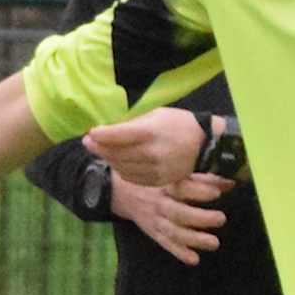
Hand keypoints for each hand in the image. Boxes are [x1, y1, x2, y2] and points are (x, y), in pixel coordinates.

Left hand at [85, 109, 206, 188]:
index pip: (117, 135)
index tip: (90, 133)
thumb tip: (108, 129)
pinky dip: (121, 170)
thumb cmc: (179, 124)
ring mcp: (155, 169)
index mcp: (150, 132)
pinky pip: (132, 178)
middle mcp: (151, 153)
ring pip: (121, 167)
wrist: (206, 145)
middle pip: (116, 153)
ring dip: (108, 159)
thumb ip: (132, 124)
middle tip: (88, 141)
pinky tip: (117, 162)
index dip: (100, 135)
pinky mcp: (158, 180)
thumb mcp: (156, 115)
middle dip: (98, 147)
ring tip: (101, 151)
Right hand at [112, 172, 233, 265]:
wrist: (125, 193)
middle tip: (220, 218)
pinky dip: (179, 252)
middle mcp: (161, 203)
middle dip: (199, 217)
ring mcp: (156, 220)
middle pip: (178, 212)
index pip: (182, 187)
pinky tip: (193, 259)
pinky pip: (166, 244)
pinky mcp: (154, 233)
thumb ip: (204, 180)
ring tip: (214, 243)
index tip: (216, 193)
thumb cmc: (157, 182)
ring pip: (174, 232)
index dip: (199, 190)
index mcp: (167, 184)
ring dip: (194, 239)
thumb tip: (229, 184)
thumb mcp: (176, 175)